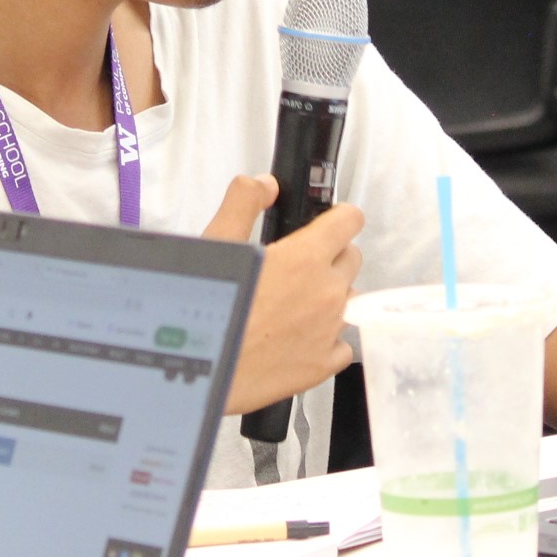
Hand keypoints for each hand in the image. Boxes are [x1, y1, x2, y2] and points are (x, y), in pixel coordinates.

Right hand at [203, 177, 363, 412]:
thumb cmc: (208, 310)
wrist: (204, 372)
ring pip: (350, 300)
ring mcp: (329, 331)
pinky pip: (344, 345)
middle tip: (301, 263)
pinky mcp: (323, 366)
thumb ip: (244, 203)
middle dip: (332, 255)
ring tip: (295, 302)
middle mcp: (327, 292)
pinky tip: (300, 336)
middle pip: (352, 259)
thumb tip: (265, 184)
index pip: (349, 221)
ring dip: (331, 296)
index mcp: (305, 257)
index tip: (330, 221)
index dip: (339, 217)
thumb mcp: (217, 242)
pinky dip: (329, 338)